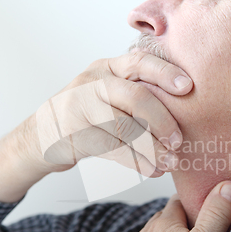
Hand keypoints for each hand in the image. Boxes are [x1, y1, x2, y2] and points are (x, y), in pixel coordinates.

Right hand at [0, 52, 192, 202]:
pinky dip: (136, 162)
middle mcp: (93, 82)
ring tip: (170, 163)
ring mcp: (80, 107)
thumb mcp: (107, 93)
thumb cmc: (87, 114)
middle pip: (136, 96)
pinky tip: (151, 170)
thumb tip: (184, 108)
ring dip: (152, 148)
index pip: (139, 62)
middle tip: (178, 141)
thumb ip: (135, 92)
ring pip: (125, 127)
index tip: (188, 88)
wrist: (42, 135)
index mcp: (107, 68)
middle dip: (163, 120)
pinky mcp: (73, 134)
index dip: (165, 73)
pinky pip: (112, 149)